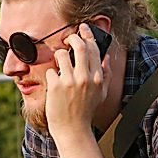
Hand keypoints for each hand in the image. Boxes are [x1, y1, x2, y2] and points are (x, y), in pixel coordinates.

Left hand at [44, 23, 108, 138]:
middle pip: (79, 45)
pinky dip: (52, 75)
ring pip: (62, 54)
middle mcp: (85, 77)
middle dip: (72, 38)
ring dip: (59, 56)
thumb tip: (107, 57)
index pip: (94, 49)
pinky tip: (54, 84)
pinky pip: (51, 70)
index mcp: (97, 77)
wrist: (73, 129)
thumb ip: (105, 75)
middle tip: (67, 40)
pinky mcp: (55, 86)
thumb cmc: (86, 111)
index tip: (82, 28)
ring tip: (59, 65)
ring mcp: (70, 81)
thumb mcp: (101, 94)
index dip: (87, 35)